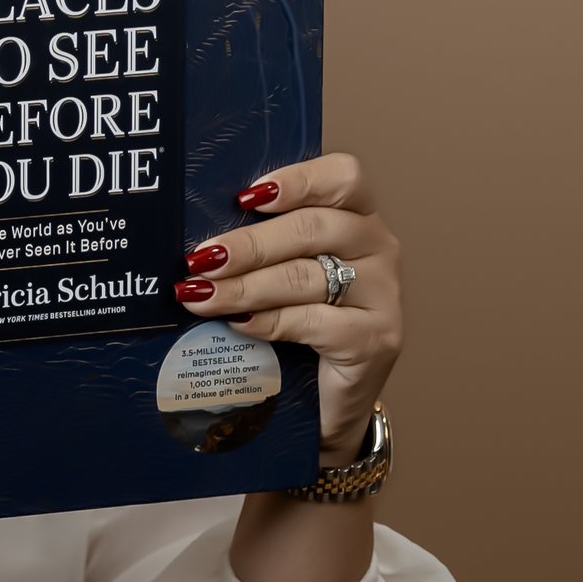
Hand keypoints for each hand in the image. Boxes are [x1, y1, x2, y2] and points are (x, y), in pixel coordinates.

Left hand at [177, 151, 401, 453]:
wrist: (333, 404)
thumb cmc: (305, 331)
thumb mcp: (288, 276)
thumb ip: (266, 250)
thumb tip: (201, 242)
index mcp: (360, 218)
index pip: (342, 177)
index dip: (296, 179)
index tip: (245, 197)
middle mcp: (379, 248)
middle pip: (312, 228)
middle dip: (247, 245)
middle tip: (200, 260)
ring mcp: (382, 295)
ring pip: (306, 276)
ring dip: (245, 287)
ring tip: (201, 297)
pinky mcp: (375, 339)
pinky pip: (314, 322)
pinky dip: (270, 322)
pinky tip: (240, 325)